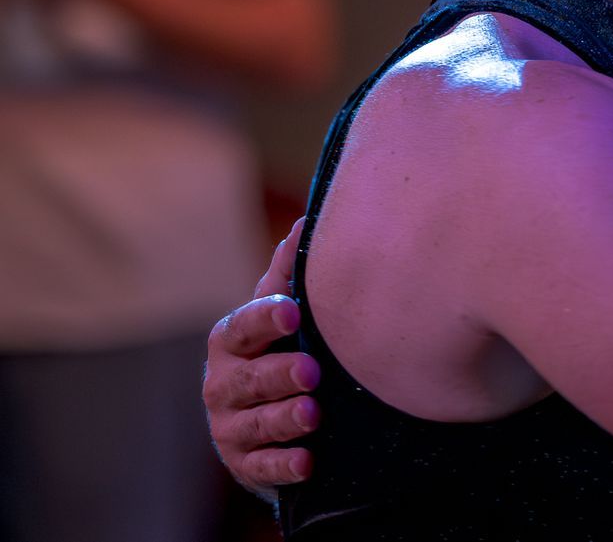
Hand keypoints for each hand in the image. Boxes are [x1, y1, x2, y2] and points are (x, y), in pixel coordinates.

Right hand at [203, 219, 320, 495]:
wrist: (265, 412)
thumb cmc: (277, 346)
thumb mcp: (280, 311)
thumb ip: (289, 274)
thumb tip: (307, 222)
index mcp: (232, 340)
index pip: (243, 327)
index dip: (265, 319)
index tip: (292, 312)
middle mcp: (223, 383)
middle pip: (248, 379)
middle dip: (278, 375)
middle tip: (311, 371)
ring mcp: (231, 425)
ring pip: (256, 423)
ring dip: (284, 419)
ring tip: (313, 414)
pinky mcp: (246, 462)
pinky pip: (262, 466)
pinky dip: (284, 465)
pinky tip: (307, 461)